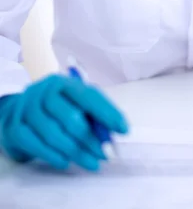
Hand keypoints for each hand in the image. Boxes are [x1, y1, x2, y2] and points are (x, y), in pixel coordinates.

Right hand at [0, 75, 128, 170]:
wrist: (20, 114)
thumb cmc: (57, 110)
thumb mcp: (77, 105)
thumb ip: (96, 115)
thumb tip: (117, 131)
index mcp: (65, 83)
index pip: (88, 97)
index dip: (108, 113)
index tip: (124, 130)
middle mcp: (44, 91)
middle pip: (71, 118)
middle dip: (91, 140)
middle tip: (105, 155)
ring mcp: (27, 108)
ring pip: (54, 134)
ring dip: (76, 152)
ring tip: (92, 163)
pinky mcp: (16, 127)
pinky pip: (36, 145)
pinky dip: (54, 156)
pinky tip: (66, 162)